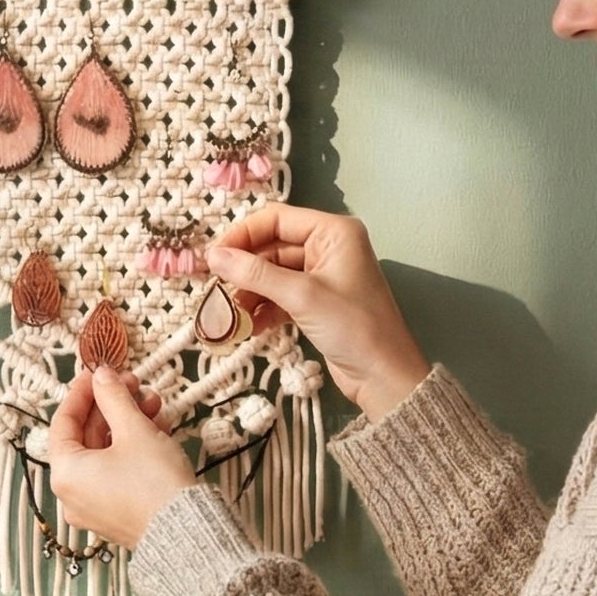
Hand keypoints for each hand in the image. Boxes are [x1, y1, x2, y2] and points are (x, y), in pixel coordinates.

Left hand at [46, 367, 197, 549]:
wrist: (189, 532)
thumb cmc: (156, 486)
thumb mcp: (134, 429)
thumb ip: (114, 398)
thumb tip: (102, 377)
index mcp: (65, 473)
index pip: (64, 421)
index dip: (82, 392)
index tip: (97, 374)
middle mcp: (73, 493)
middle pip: (87, 436)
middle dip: (113, 407)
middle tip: (133, 385)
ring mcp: (94, 505)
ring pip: (106, 452)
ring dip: (128, 424)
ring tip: (153, 405)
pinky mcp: (117, 512)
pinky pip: (118, 471)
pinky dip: (133, 448)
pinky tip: (157, 428)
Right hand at [206, 204, 429, 421]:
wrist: (384, 376)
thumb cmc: (352, 327)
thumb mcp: (301, 296)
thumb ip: (255, 273)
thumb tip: (212, 256)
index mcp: (333, 232)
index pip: (277, 219)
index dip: (242, 235)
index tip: (213, 258)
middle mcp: (328, 247)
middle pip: (272, 246)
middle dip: (244, 269)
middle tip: (216, 288)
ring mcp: (322, 275)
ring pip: (273, 273)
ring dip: (250, 291)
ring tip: (230, 314)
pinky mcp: (317, 301)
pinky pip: (281, 295)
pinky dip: (263, 308)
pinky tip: (249, 326)